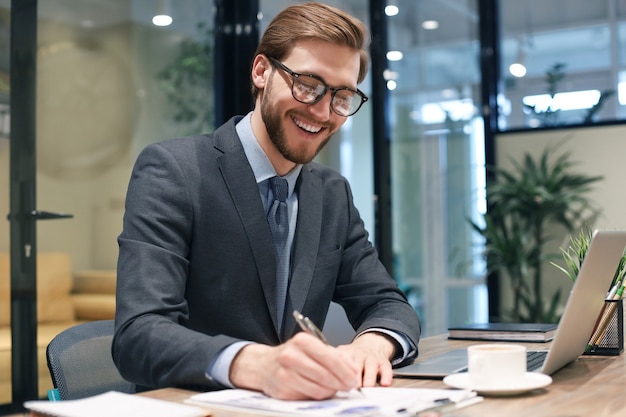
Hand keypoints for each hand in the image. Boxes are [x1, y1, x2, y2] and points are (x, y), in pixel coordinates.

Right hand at [229, 332, 360, 399]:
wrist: (264, 365)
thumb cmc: (292, 355)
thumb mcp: (311, 348)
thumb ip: (332, 356)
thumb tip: (352, 369)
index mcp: (302, 341)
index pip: (330, 358)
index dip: (346, 370)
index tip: (354, 378)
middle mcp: (291, 355)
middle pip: (325, 374)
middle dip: (342, 382)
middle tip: (350, 386)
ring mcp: (285, 373)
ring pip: (318, 388)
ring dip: (332, 390)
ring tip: (337, 388)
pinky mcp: (282, 389)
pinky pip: (309, 396)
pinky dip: (320, 395)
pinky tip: (323, 391)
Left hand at [336, 332, 397, 387]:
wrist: (373, 342)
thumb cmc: (354, 354)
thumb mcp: (341, 353)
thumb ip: (332, 361)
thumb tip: (317, 372)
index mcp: (346, 354)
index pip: (340, 362)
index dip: (337, 371)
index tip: (334, 381)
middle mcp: (359, 356)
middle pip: (355, 366)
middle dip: (353, 377)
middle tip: (350, 386)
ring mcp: (371, 359)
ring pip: (370, 368)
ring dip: (368, 377)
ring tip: (366, 386)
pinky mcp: (384, 363)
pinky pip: (386, 369)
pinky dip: (386, 376)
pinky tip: (384, 383)